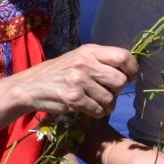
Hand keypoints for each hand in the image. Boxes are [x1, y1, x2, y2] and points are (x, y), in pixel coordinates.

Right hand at [5, 44, 136, 117]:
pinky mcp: (74, 99)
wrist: (31, 86)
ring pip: (110, 99)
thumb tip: (129, 70)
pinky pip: (99, 110)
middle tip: (108, 92)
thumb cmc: (59, 72)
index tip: (131, 77)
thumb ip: (101, 60)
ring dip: (107, 105)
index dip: (132, 69)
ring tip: (96, 102)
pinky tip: (88, 109)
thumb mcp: (79, 57)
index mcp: (89, 51)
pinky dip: (97, 113)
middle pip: (120, 81)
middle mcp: (85, 63)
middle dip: (117, 90)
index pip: (123, 56)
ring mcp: (79, 81)